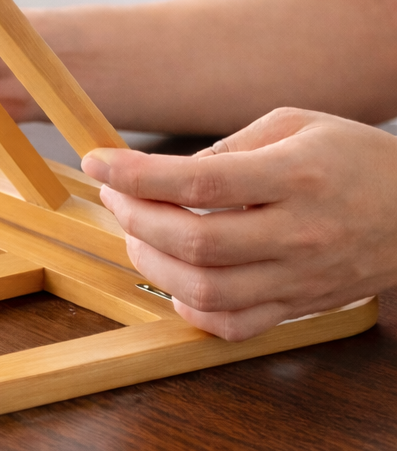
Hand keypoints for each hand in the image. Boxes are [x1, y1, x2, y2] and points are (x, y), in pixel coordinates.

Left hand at [81, 108, 396, 340]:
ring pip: (206, 291)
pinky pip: (233, 326)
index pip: (197, 183)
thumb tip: (168, 176)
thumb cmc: (352, 159)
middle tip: (117, 195)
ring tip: (138, 234)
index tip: (97, 162)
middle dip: (135, 218)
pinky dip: (191, 309)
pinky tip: (175, 280)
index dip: (135, 175)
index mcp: (295, 177)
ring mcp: (299, 278)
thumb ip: (228, 147)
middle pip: (195, 242)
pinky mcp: (299, 307)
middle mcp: (298, 233)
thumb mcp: (294, 124)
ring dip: (151, 264)